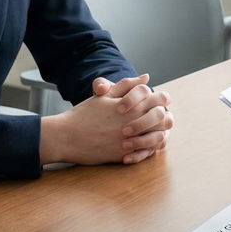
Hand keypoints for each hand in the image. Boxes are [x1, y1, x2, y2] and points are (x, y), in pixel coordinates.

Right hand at [39, 74, 171, 165]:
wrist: (66, 136)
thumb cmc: (83, 114)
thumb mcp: (104, 96)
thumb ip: (127, 85)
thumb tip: (146, 77)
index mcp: (130, 104)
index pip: (159, 98)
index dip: (163, 100)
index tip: (160, 103)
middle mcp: (133, 120)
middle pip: (164, 117)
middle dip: (165, 118)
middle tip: (161, 119)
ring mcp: (130, 138)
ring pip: (159, 137)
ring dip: (160, 134)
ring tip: (155, 133)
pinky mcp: (124, 154)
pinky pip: (146, 152)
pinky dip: (149, 149)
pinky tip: (145, 146)